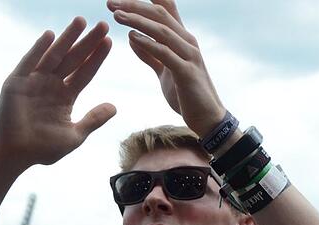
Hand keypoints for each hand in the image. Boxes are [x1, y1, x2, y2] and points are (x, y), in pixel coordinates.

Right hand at [0, 18, 115, 171]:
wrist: (15, 156)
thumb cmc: (42, 148)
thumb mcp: (75, 134)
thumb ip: (93, 119)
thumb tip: (114, 107)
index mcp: (65, 96)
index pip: (85, 72)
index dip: (96, 58)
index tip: (110, 42)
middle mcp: (51, 85)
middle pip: (73, 59)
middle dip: (87, 42)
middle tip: (103, 25)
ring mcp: (33, 81)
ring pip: (54, 56)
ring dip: (67, 38)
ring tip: (81, 22)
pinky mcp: (16, 83)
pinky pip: (29, 62)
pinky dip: (38, 49)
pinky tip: (50, 35)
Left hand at [109, 0, 227, 135]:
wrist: (207, 119)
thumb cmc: (187, 94)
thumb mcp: (165, 70)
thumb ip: (150, 54)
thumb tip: (132, 37)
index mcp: (182, 39)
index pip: (166, 8)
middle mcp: (188, 42)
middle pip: (160, 14)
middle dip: (134, 5)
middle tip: (110, 3)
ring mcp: (189, 56)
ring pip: (162, 31)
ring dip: (138, 21)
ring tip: (116, 16)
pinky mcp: (187, 73)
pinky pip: (166, 54)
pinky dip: (148, 44)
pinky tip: (131, 38)